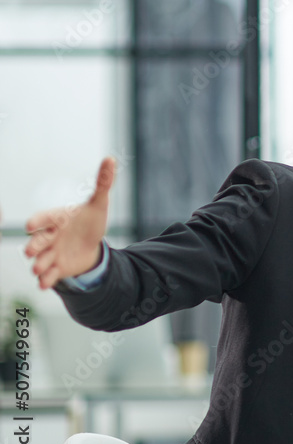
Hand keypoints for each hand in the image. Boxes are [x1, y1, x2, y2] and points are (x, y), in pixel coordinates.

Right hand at [24, 157, 115, 289]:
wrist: (91, 245)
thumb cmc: (90, 221)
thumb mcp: (99, 203)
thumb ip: (103, 183)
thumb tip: (111, 159)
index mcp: (57, 218)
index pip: (44, 218)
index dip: (38, 221)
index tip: (30, 225)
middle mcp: (50, 236)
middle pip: (38, 240)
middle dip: (34, 246)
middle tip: (31, 251)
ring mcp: (50, 253)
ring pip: (41, 259)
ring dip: (38, 264)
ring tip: (37, 270)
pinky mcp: (55, 268)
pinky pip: (48, 274)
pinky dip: (46, 279)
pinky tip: (44, 284)